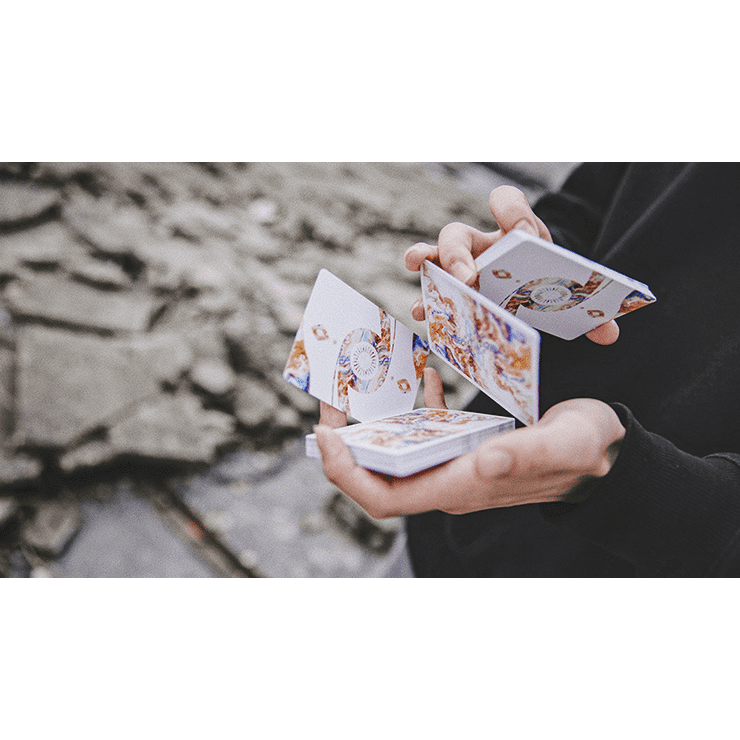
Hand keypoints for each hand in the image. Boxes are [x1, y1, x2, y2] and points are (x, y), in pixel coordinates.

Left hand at [314, 368, 625, 518]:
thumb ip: (526, 455)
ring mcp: (453, 467)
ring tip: (358, 388)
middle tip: (329, 402)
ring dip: (371, 428)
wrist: (603, 452)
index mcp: (461, 486)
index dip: (346, 472)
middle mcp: (448, 482)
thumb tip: (482, 462)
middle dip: (344, 446)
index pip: (384, 497)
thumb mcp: (563, 444)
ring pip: (394, 456)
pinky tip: (423, 379)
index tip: (324, 433)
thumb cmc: (586, 449)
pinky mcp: (463, 450)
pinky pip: (423, 436)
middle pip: (376, 478)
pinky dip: (413, 410)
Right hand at [405, 185, 619, 345]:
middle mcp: (480, 244)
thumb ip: (589, 311)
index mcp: (513, 233)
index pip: (506, 202)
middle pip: (459, 233)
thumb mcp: (565, 291)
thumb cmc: (544, 284)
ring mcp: (460, 265)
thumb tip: (609, 334)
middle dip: (458, 253)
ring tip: (419, 265)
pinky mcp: (449, 289)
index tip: (519, 232)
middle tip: (467, 277)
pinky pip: (430, 288)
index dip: (510, 210)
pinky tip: (422, 312)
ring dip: (426, 259)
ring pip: (434, 254)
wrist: (528, 292)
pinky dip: (425, 300)